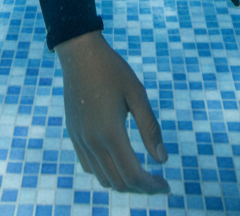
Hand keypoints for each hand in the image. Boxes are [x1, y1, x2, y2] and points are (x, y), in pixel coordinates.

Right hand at [56, 31, 169, 193]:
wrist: (79, 52)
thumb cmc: (112, 69)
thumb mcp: (137, 93)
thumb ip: (150, 128)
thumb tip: (163, 160)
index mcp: (110, 132)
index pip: (133, 175)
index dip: (151, 186)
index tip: (166, 185)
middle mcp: (92, 141)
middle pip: (119, 182)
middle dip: (140, 187)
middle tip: (157, 180)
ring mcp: (80, 139)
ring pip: (103, 178)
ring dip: (123, 181)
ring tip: (140, 172)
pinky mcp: (73, 133)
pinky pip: (89, 165)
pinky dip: (105, 171)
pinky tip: (118, 159)